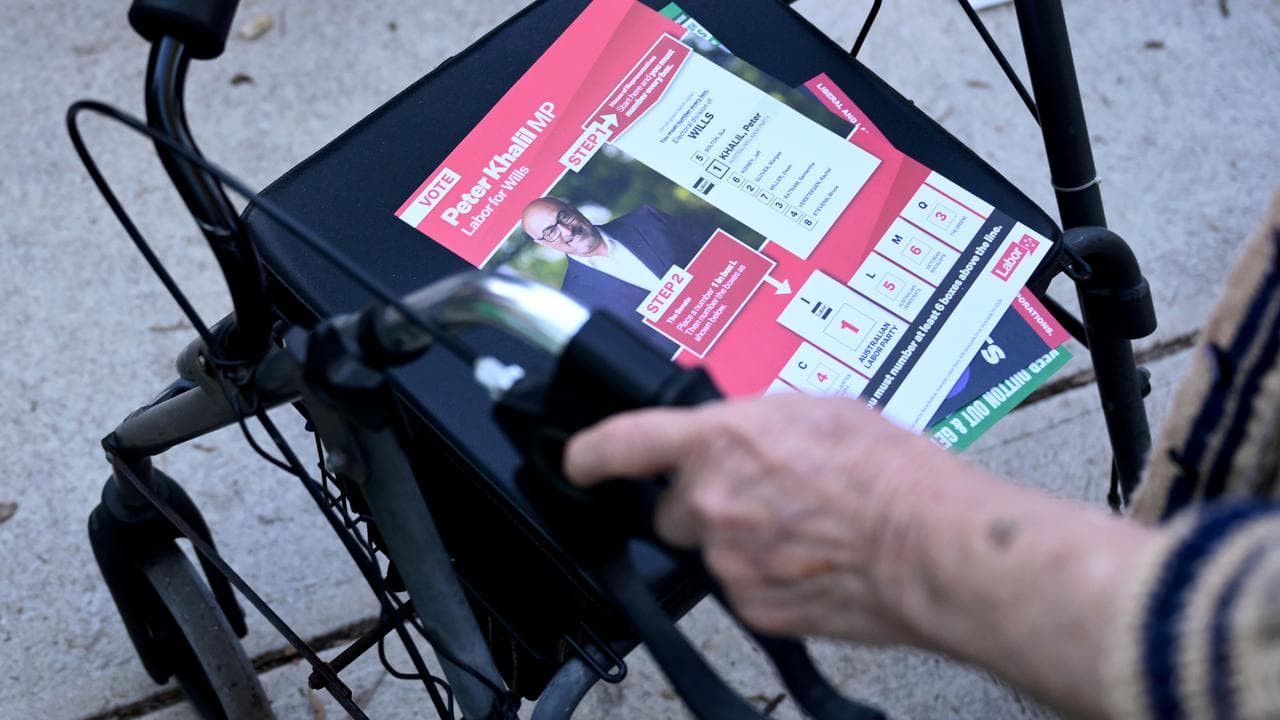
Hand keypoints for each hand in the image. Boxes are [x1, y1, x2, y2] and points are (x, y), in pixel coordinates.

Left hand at [563, 393, 967, 643]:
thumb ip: (755, 423)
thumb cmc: (888, 472)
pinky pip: (741, 589)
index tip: (577, 461)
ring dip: (741, 541)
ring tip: (804, 530)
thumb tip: (740, 437)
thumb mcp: (816, 412)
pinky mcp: (751, 607)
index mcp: (719, 440)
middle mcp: (710, 501)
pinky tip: (811, 561)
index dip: (589, 454)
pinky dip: (766, 578)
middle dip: (704, 504)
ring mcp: (726, 559)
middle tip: (762, 498)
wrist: (928, 545)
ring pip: (710, 551)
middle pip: (672, 510)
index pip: (623, 444)